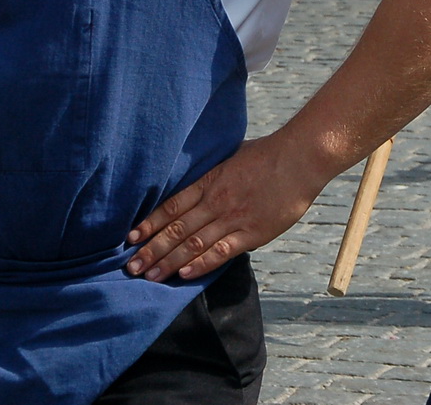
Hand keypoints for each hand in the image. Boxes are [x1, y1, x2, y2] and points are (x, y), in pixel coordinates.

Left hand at [125, 134, 326, 281]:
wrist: (299, 158)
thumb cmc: (267, 154)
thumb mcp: (231, 157)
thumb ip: (213, 175)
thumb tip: (198, 184)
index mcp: (209, 181)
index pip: (171, 207)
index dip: (149, 224)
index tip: (131, 239)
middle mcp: (215, 201)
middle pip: (176, 229)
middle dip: (151, 250)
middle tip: (131, 267)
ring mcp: (233, 218)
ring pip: (193, 243)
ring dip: (169, 262)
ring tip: (150, 276)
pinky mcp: (252, 232)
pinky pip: (221, 251)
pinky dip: (201, 264)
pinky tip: (184, 274)